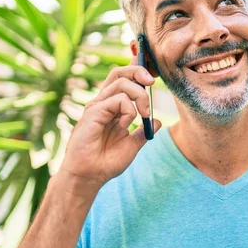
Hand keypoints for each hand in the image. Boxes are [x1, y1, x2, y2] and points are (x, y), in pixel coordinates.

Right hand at [59, 57, 160, 193]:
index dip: (136, 70)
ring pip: (120, 82)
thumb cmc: (106, 162)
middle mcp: (103, 103)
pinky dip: (129, 107)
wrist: (89, 177)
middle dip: (138, 71)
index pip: (123, 80)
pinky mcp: (93, 113)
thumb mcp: (132, 145)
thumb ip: (143, 131)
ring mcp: (97, 107)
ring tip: (145, 112)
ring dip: (139, 94)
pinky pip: (116, 99)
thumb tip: (158, 121)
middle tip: (152, 82)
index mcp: (111, 107)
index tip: (152, 74)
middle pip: (119, 73)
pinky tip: (131, 120)